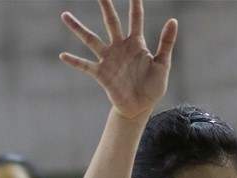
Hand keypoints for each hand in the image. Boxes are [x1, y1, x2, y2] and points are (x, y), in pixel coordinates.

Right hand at [60, 0, 177, 118]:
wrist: (140, 109)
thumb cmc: (152, 88)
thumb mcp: (163, 65)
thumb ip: (166, 43)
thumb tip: (173, 20)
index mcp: (136, 43)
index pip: (135, 17)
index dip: (135, 3)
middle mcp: (120, 47)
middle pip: (111, 21)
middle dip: (105, 6)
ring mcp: (108, 59)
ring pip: (91, 39)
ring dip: (78, 28)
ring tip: (65, 15)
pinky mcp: (101, 74)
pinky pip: (85, 66)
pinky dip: (74, 61)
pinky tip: (63, 56)